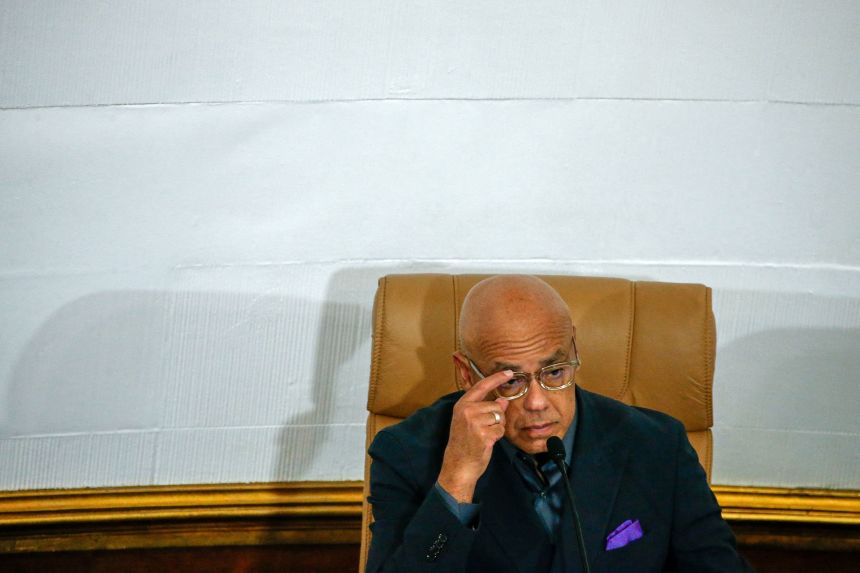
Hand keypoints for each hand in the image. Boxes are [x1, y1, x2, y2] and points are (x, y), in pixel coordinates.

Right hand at [437, 370, 512, 502]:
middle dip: (496, 417)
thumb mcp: (469, 421)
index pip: (481, 386)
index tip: (509, 372)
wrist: (458, 465)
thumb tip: (503, 401)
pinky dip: (497, 436)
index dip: (496, 378)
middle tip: (484, 429)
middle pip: (495, 406)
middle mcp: (467, 411)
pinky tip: (486, 442)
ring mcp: (475, 422)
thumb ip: (484, 409)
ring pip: (500, 418)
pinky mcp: (483, 434)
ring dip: (497, 428)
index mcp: (462, 405)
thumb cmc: (464, 443)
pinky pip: (500, 430)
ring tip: (484, 436)